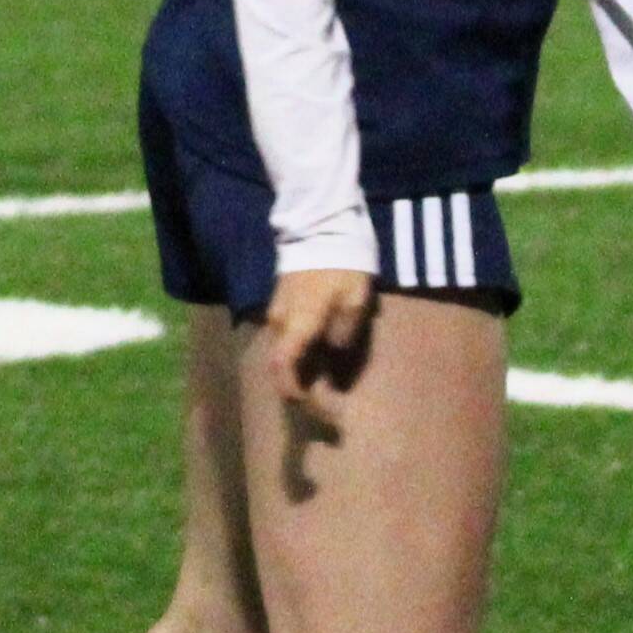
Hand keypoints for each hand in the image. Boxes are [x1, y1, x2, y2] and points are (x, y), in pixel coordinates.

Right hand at [261, 268, 375, 402]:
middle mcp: (279, 322)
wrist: (322, 226)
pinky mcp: (282, 300)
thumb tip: (333, 355)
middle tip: (328, 401)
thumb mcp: (355, 300)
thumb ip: (343, 333)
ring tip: (327, 379)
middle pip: (281, 364)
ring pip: (284, 350)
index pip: (282, 368)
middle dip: (300, 386)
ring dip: (300, 368)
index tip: (313, 405)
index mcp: (297, 325)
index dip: (293, 393)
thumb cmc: (342, 264)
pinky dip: (300, 351)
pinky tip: (320, 353)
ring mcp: (277, 310)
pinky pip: (287, 336)